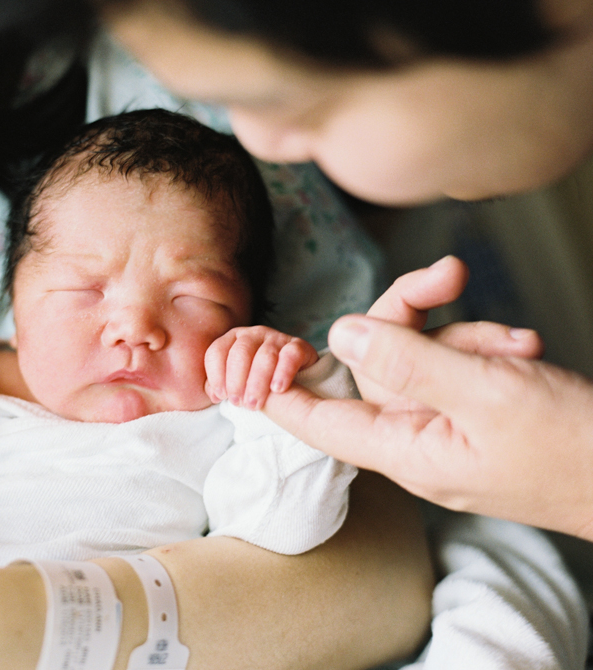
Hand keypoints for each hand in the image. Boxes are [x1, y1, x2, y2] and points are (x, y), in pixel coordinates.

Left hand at [205, 325, 317, 409]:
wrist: (294, 379)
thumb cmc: (255, 382)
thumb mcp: (234, 383)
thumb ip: (219, 386)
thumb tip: (214, 395)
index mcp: (232, 340)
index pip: (217, 352)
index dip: (216, 375)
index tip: (221, 397)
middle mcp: (253, 334)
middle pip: (240, 353)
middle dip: (237, 381)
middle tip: (239, 404)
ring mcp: (276, 337)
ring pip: (265, 356)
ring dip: (257, 382)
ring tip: (254, 404)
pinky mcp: (297, 346)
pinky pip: (290, 355)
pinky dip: (283, 372)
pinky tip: (277, 389)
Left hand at [262, 258, 592, 538]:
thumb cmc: (571, 448)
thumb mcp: (486, 393)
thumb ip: (409, 361)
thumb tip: (342, 333)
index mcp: (402, 449)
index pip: (317, 421)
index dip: (278, 388)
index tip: (249, 355)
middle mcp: (413, 437)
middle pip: (374, 364)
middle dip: (407, 316)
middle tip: (447, 276)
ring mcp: (445, 423)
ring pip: (422, 356)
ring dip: (468, 335)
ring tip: (520, 343)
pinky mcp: (474, 409)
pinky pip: (459, 366)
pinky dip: (488, 348)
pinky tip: (526, 346)